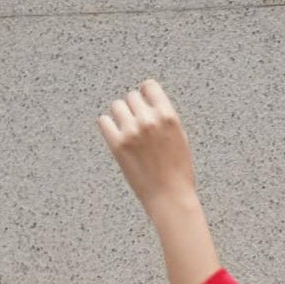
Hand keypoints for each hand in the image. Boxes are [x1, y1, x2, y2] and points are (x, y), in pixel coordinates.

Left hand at [97, 78, 197, 213]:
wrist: (170, 197)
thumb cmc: (178, 172)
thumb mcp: (180, 138)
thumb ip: (164, 119)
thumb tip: (151, 105)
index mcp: (168, 116)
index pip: (149, 86)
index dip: (146, 94)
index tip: (144, 101)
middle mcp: (149, 120)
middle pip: (131, 97)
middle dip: (134, 108)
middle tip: (138, 124)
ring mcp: (131, 132)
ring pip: (117, 106)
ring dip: (121, 116)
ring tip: (128, 131)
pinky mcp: (117, 144)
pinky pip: (103, 121)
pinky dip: (109, 126)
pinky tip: (117, 136)